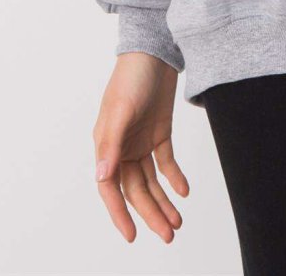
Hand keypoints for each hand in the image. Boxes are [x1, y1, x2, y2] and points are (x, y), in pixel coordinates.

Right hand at [93, 52, 189, 242]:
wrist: (154, 50)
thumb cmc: (131, 76)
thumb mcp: (120, 109)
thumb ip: (110, 143)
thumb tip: (101, 176)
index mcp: (106, 145)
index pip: (111, 188)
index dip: (119, 213)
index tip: (132, 235)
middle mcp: (122, 148)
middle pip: (135, 189)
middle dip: (151, 213)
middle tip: (169, 234)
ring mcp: (141, 140)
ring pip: (151, 180)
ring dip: (163, 201)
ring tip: (177, 222)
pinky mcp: (159, 132)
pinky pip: (166, 162)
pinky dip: (174, 177)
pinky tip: (184, 191)